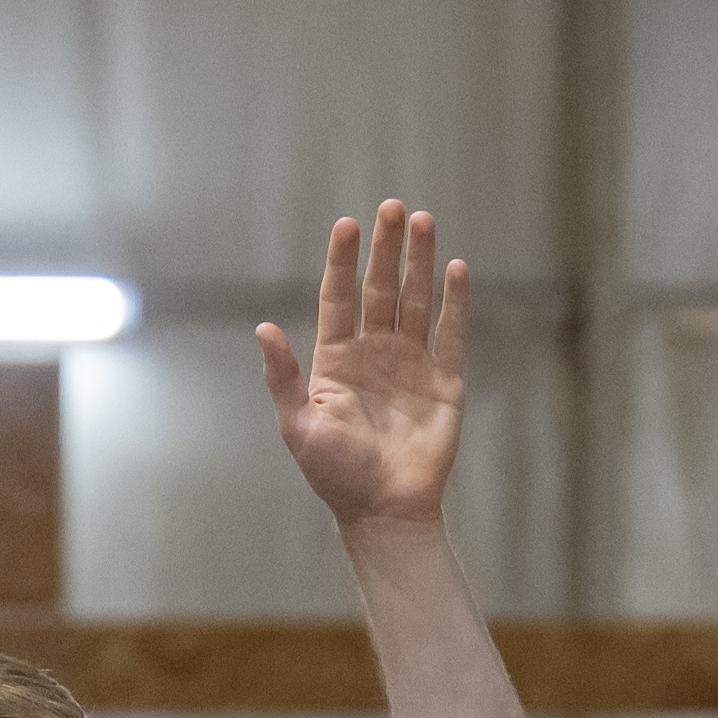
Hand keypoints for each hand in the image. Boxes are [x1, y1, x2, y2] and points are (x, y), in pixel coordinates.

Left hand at [258, 202, 468, 530]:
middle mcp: (374, 353)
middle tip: (392, 207)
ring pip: (415, 300)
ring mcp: (411, 364)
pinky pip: (450, 333)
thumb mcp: (299, 427)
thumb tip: (262, 326)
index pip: (339, 297)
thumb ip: (283, 377)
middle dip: (386, 248)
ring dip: (419, 261)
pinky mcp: (445, 381)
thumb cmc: (335, 475)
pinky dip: (454, 302)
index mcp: (336, 360)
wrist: (383, 511)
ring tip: (422, 220)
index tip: (347, 224)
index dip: (343, 261)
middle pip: (379, 288)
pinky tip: (454, 268)